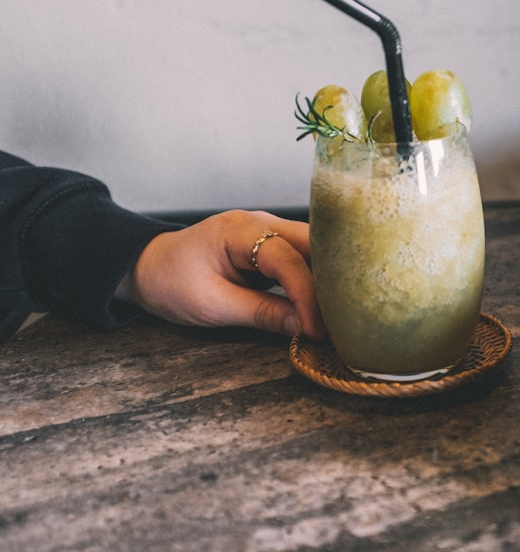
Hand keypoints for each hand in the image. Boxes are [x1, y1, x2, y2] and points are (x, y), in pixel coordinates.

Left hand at [116, 210, 325, 339]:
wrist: (147, 268)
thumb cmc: (170, 282)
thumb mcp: (212, 305)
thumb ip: (261, 313)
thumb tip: (304, 327)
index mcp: (240, 230)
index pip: (288, 259)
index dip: (307, 295)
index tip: (316, 329)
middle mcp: (261, 222)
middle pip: (313, 243)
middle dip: (331, 280)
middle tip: (341, 318)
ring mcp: (268, 231)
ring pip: (313, 249)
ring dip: (327, 279)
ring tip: (337, 312)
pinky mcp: (271, 246)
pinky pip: (302, 257)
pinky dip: (315, 278)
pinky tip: (324, 302)